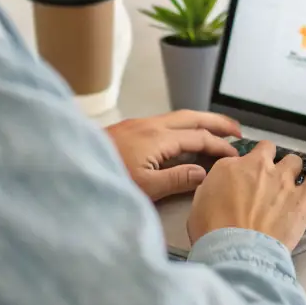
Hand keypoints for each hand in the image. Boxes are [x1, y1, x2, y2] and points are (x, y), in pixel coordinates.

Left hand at [107, 111, 241, 202]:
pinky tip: (180, 139)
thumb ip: (177, 179)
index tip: (236, 153)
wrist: (69, 167)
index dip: (220, 146)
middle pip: (192, 117)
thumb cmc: (106, 179)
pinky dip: (181, 127)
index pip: (199, 138)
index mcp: (158, 137)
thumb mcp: (146, 187)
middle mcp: (150, 125)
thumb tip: (204, 173)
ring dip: (199, 122)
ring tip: (214, 131)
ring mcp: (137, 125)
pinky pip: (164, 122)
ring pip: (177, 118)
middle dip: (216, 122)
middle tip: (236, 130)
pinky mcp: (127, 130)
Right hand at [188, 142, 305, 250]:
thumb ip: (215, 186)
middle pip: (269, 151)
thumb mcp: (199, 202)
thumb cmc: (213, 231)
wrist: (236, 251)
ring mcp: (283, 181)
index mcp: (231, 166)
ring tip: (287, 188)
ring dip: (291, 172)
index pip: (241, 155)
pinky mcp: (301, 200)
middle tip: (265, 182)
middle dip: (268, 163)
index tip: (244, 179)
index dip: (244, 168)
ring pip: (294, 161)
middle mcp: (259, 167)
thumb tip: (223, 187)